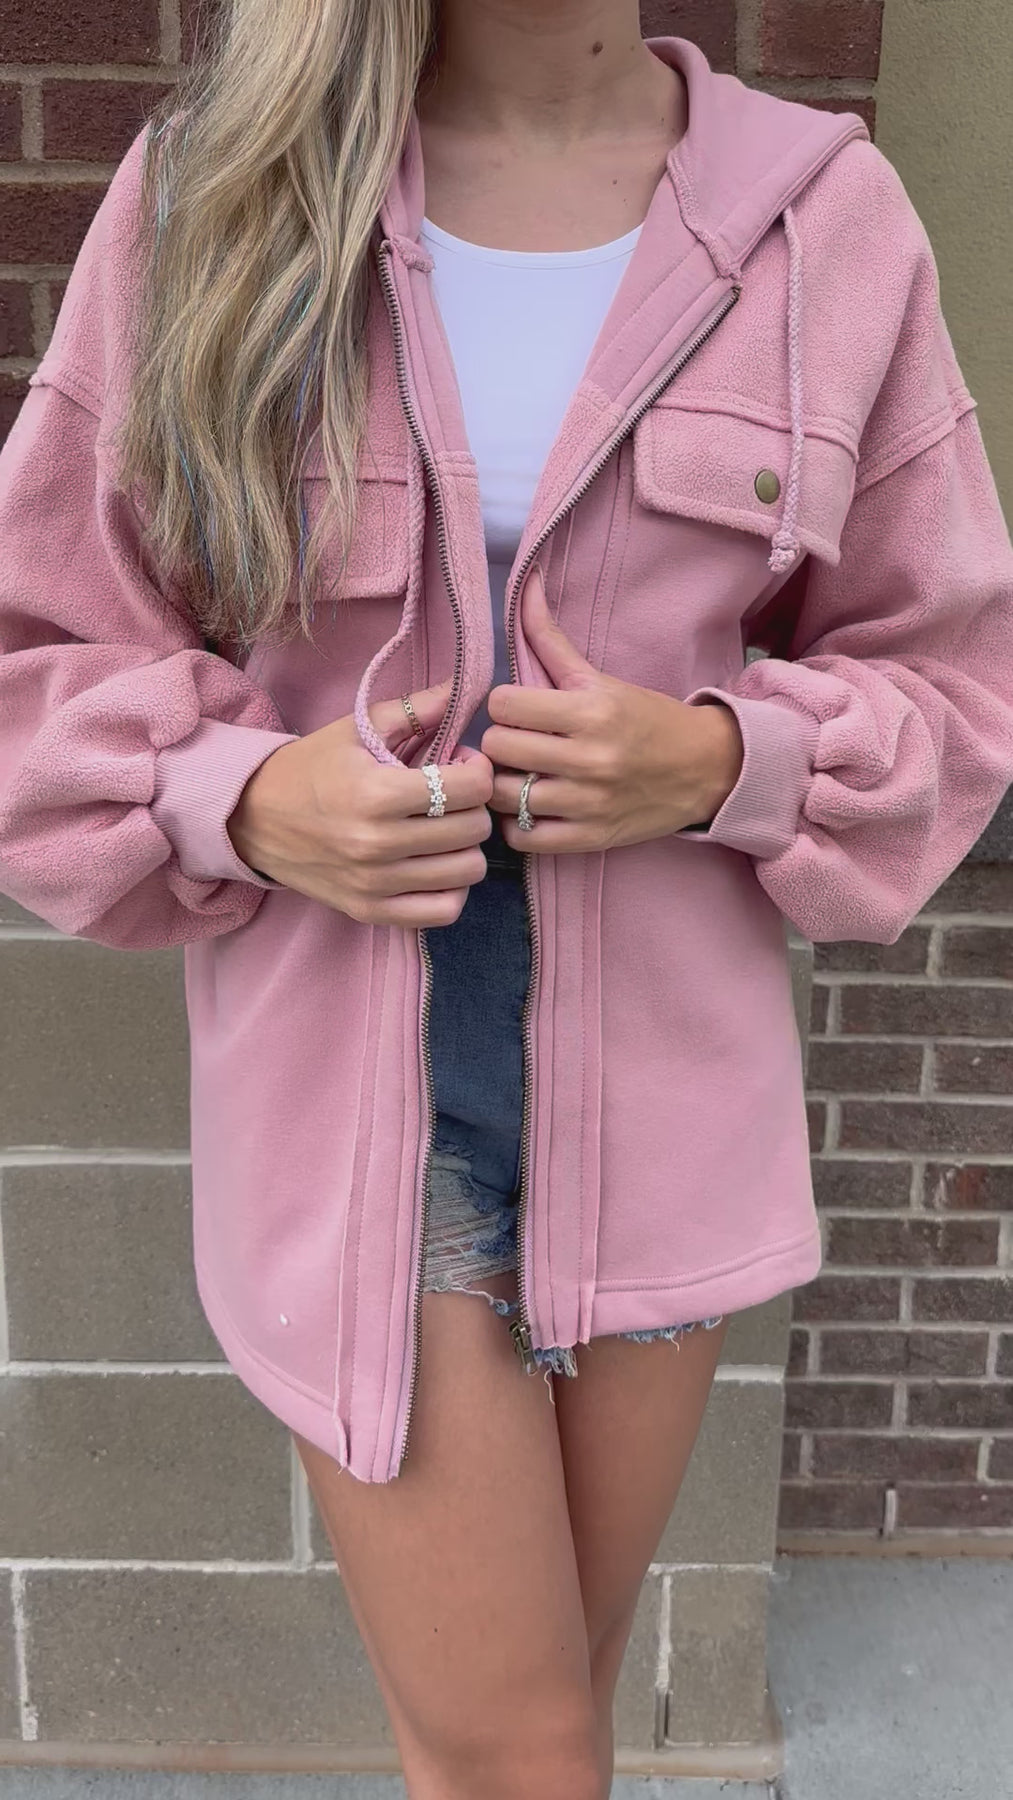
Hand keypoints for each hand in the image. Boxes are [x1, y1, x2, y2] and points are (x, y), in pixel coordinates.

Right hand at [227, 678, 493, 925]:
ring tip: (445, 830)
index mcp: (376, 792)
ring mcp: (374, 883)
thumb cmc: (310, 768)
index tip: (460, 763)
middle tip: (452, 795)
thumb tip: (463, 688)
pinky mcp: (370, 911)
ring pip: (467, 871)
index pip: (470, 787)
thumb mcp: (356, 729)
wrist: (252, 819)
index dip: (477, 770)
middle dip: (473, 805)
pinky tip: (436, 865)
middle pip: (474, 829)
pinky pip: (444, 911)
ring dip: (466, 847)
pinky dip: (452, 888)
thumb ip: (415, 710)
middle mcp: (377, 844)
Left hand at [483, 569, 743, 853]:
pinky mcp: (591, 838)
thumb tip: (525, 585)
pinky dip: (518, 824)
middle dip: (501, 742)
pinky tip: (530, 808)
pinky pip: (523, 837)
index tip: (520, 710)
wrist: (705, 769)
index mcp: (591, 711)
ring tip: (521, 776)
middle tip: (518, 743)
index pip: (503, 704)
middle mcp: (590, 758)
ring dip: (505, 784)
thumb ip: (551, 640)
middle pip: (497, 748)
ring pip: (503, 795)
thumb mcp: (601, 679)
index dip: (505, 704)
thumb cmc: (646, 719)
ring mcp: (589, 803)